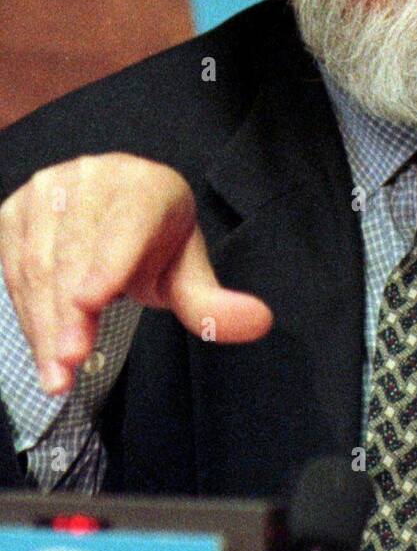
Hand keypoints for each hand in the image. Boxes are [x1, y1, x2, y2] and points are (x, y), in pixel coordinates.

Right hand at [0, 154, 271, 395]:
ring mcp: (47, 189)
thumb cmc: (154, 245)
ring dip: (44, 323)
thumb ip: (212, 302)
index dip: (108, 261)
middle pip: (75, 252)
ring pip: (38, 264)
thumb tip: (259, 322)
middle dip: (69, 313)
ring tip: (56, 373)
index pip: (127, 225)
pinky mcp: (14, 210)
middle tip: (71, 363)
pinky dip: (27, 314)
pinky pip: (12, 267)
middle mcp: (94, 177)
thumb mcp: (186, 271)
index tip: (91, 301)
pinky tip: (42, 350)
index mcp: (147, 187)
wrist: (111, 210)